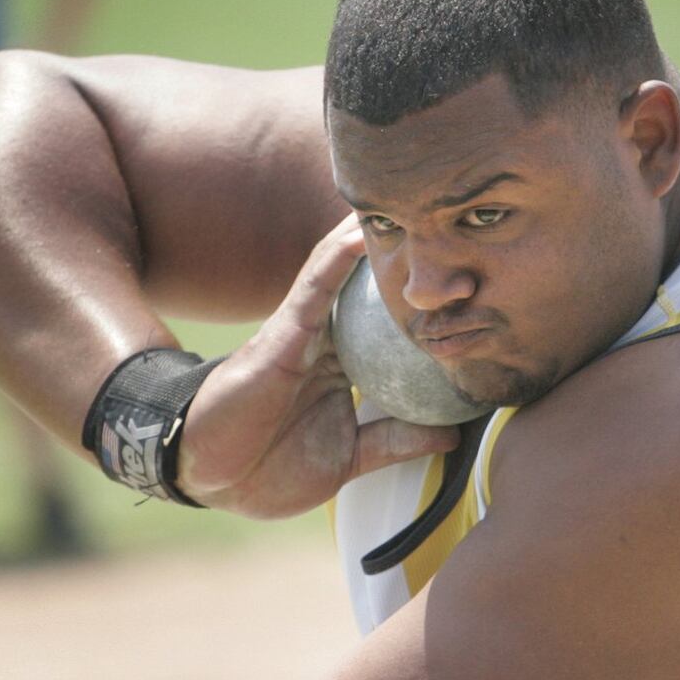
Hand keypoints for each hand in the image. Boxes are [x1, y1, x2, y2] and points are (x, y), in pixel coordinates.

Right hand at [176, 216, 458, 517]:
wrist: (210, 476)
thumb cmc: (268, 470)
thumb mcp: (348, 458)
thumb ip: (395, 441)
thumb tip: (452, 436)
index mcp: (343, 371)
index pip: (389, 330)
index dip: (424, 309)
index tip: (468, 290)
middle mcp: (329, 344)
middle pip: (372, 293)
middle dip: (406, 261)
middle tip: (450, 229)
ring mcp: (306, 333)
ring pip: (345, 274)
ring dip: (373, 240)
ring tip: (414, 204)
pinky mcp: (285, 331)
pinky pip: (315, 285)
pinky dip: (337, 256)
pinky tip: (364, 229)